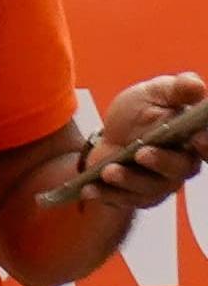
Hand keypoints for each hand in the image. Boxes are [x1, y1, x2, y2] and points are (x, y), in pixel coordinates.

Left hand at [71, 73, 207, 210]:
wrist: (110, 133)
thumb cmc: (140, 112)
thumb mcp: (155, 93)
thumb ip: (177, 88)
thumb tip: (196, 85)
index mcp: (193, 140)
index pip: (207, 146)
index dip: (206, 145)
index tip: (198, 139)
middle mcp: (181, 165)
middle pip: (179, 169)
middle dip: (162, 162)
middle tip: (143, 153)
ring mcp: (160, 183)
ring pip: (150, 188)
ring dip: (129, 180)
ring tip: (109, 171)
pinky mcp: (138, 196)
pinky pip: (124, 199)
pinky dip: (107, 195)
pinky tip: (89, 188)